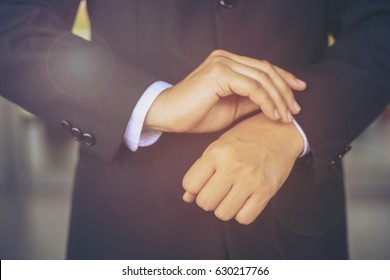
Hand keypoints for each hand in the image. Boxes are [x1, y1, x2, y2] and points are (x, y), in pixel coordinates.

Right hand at [145, 50, 305, 132]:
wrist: (168, 116)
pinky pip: (252, 87)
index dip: (283, 78)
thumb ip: (251, 100)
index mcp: (227, 63)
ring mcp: (222, 63)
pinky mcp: (219, 73)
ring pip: (262, 78)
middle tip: (296, 109)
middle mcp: (225, 58)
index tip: (298, 91)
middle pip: (266, 70)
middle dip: (285, 90)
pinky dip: (266, 101)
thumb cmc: (195, 114)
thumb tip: (274, 102)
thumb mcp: (231, 107)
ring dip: (278, 98)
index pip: (262, 67)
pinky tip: (273, 114)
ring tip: (287, 116)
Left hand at [182, 113, 303, 224]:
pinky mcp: (266, 191)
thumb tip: (186, 198)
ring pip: (222, 213)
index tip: (204, 183)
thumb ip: (201, 171)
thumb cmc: (245, 139)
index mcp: (216, 153)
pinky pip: (244, 218)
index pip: (190, 184)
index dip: (194, 187)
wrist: (279, 133)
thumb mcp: (218, 147)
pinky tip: (244, 200)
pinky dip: (242, 213)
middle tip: (218, 190)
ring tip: (232, 194)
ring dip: (224, 208)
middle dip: (209, 200)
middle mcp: (232, 166)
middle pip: (205, 202)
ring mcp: (250, 179)